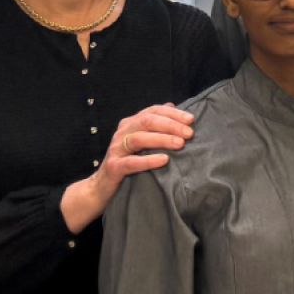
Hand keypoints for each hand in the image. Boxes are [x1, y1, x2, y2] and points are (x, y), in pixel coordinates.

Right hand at [63, 104, 194, 232]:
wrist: (101, 187)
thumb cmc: (128, 162)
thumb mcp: (142, 141)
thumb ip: (155, 125)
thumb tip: (172, 106)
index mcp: (131, 123)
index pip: (153, 111)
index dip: (173, 114)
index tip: (191, 120)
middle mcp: (122, 132)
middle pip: (148, 121)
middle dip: (171, 125)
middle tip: (189, 133)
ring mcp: (116, 149)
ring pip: (139, 138)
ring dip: (162, 139)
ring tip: (180, 144)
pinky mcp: (113, 167)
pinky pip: (131, 162)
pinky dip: (148, 160)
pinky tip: (164, 160)